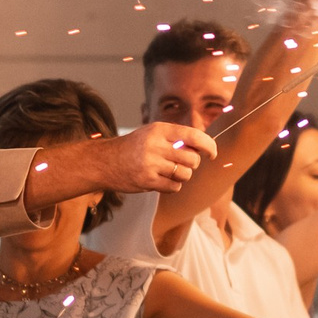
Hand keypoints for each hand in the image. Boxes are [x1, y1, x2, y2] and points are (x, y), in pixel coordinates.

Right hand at [91, 121, 216, 192]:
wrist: (105, 161)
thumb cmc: (135, 146)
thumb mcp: (153, 133)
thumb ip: (176, 137)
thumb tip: (206, 144)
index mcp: (160, 130)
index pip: (193, 136)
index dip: (208, 146)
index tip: (212, 154)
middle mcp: (156, 145)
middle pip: (192, 159)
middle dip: (192, 164)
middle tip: (181, 163)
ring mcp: (151, 164)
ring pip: (185, 174)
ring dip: (182, 176)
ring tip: (170, 172)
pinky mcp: (147, 181)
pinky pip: (174, 187)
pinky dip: (173, 186)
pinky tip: (162, 180)